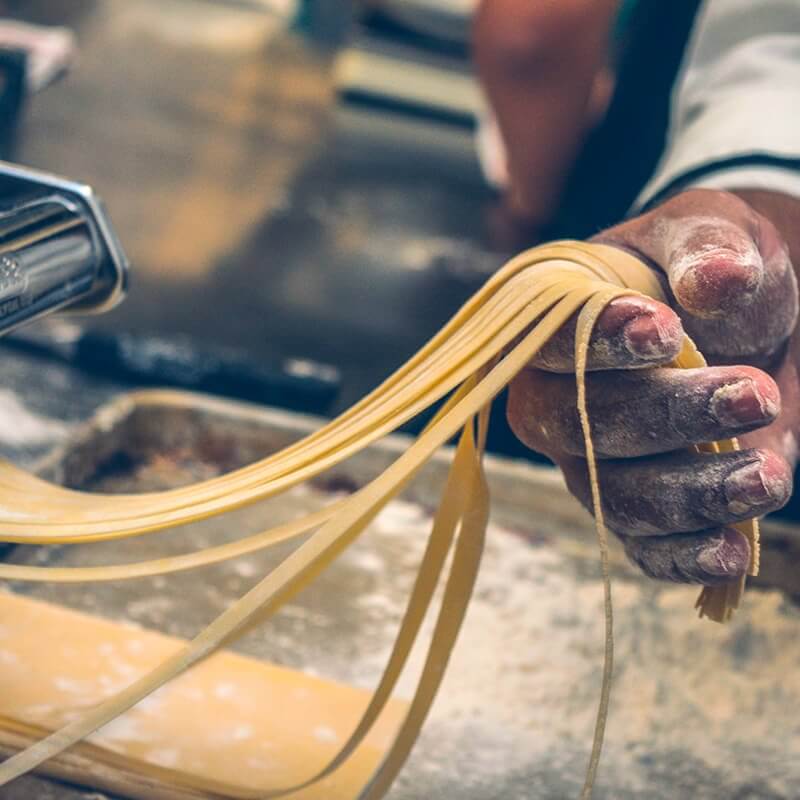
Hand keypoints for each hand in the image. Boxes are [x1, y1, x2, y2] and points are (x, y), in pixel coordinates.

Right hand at [507, 188, 799, 583]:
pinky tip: (733, 551)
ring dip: (690, 493)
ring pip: (615, 496)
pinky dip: (683, 556)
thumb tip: (715, 281)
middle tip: (753, 394)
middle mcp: (554, 400)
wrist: (740, 318)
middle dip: (666, 418)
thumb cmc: (706, 266)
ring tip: (767, 475)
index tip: (667, 334)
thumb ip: (706, 246)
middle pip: (580, 427)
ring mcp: (586, 461)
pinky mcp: (629, 507)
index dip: (599, 346)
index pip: (550, 343)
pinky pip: (641, 545)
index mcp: (553, 326)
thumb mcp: (708, 231)